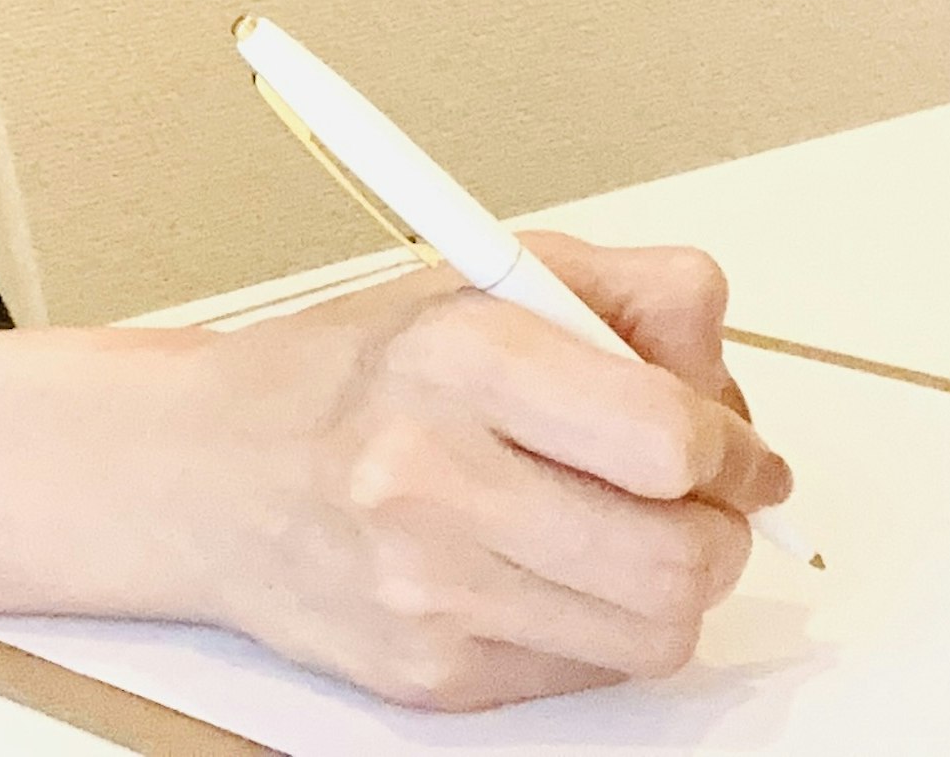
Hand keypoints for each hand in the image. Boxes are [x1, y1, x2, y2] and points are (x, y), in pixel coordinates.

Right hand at [197, 240, 791, 709]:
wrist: (211, 471)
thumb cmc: (356, 371)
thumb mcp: (493, 274)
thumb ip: (633, 297)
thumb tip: (725, 382)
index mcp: (463, 356)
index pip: (666, 436)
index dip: (733, 448)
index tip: (737, 448)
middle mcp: (436, 478)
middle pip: (677, 558)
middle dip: (722, 530)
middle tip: (704, 501)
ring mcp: (432, 591)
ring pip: (654, 634)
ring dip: (674, 586)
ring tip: (632, 531)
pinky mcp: (432, 675)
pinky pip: (590, 673)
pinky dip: (602, 626)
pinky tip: (555, 568)